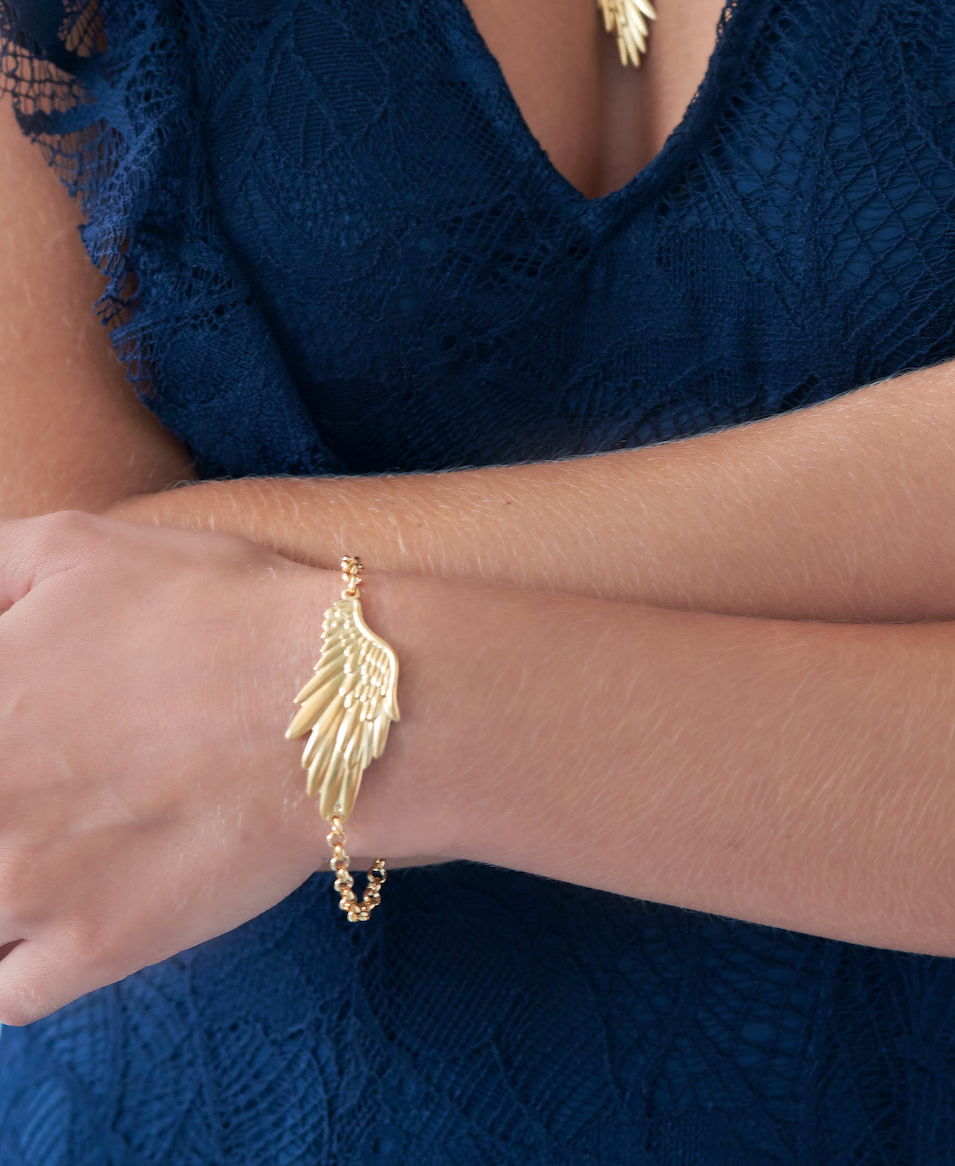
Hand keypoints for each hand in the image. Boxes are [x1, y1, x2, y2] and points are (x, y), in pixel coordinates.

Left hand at [0, 511, 336, 1024]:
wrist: (341, 701)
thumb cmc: (221, 610)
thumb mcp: (77, 543)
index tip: (24, 734)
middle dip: (7, 802)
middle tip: (54, 783)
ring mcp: (25, 887)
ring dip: (7, 884)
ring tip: (62, 843)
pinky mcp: (93, 949)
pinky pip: (6, 992)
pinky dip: (22, 960)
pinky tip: (67, 908)